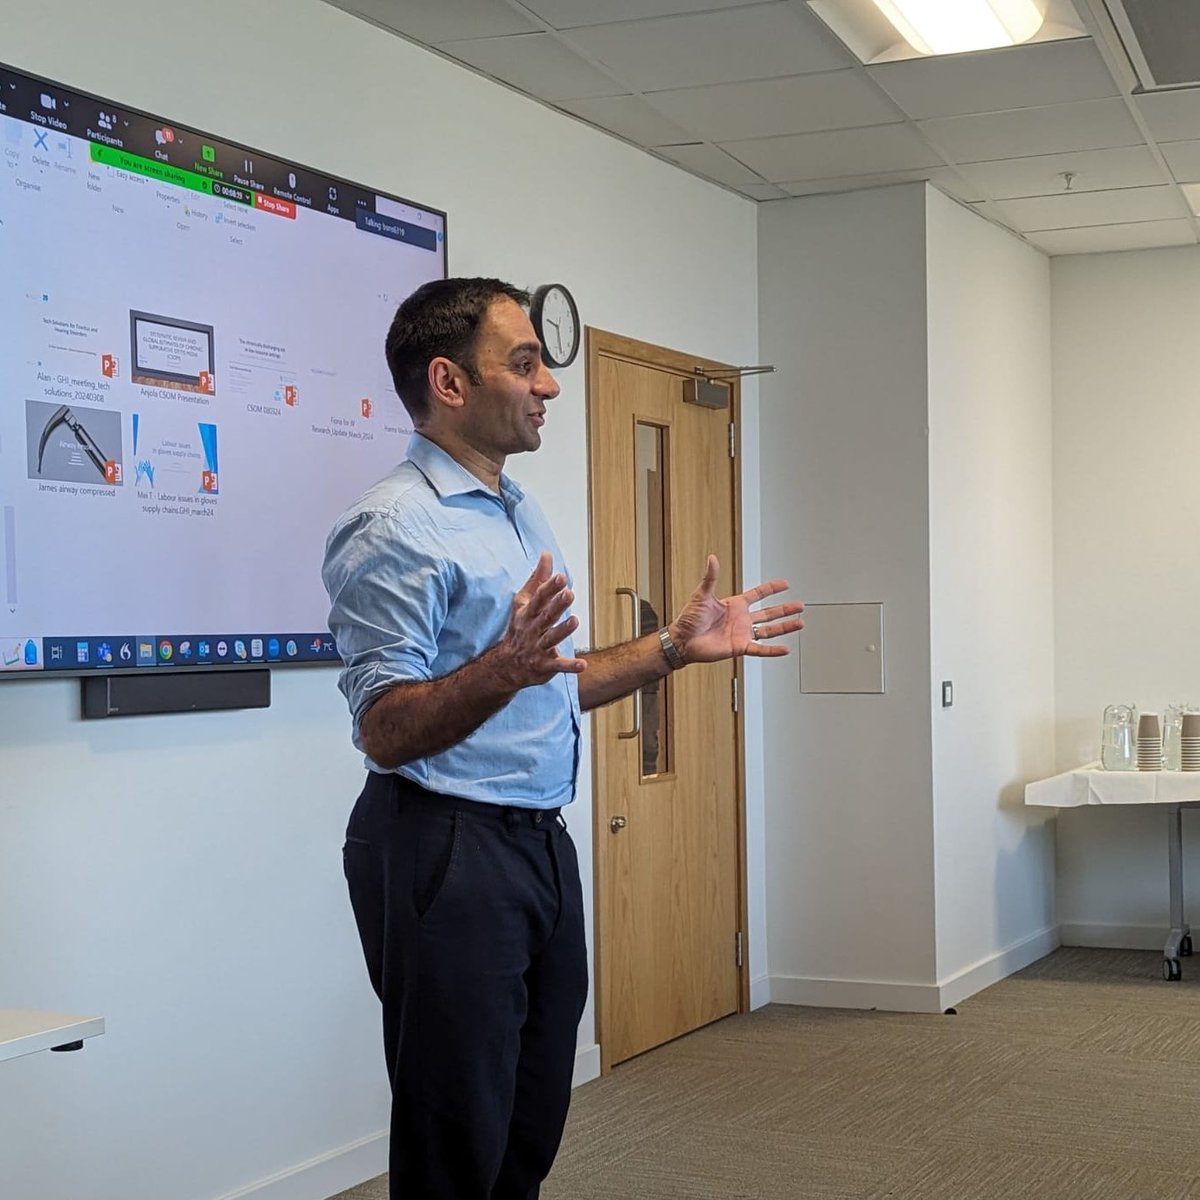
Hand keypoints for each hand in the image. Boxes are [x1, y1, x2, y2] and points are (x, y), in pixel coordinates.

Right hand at [494, 552, 585, 686]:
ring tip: (575, 621)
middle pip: (546, 616)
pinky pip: (558, 666)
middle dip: (557, 605)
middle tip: (569, 594)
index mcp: (528, 613)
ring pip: (551, 638)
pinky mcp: (545, 665)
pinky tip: (582, 665)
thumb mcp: (524, 602)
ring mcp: (538, 648)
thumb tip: (547, 554)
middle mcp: (533, 629)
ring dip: (563, 630)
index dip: (549, 587)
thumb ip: (538, 579)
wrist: (506, 664)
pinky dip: (570, 666)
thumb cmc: (520, 628)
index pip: (539, 598)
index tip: (561, 577)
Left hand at [670, 555, 802, 663]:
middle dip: (784, 609)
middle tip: (799, 605)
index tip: (784, 584)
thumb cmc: (688, 619)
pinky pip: (760, 649)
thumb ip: (710, 577)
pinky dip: (772, 650)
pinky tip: (785, 649)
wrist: (682, 640)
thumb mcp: (701, 594)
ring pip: (769, 630)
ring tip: (799, 622)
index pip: (758, 594)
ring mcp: (742, 633)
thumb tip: (712, 558)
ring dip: (784, 627)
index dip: (771, 589)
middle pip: (769, 613)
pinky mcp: (739, 647)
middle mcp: (741, 619)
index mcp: (734, 605)